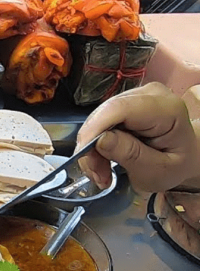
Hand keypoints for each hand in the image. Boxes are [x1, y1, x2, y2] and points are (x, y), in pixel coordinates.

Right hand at [76, 82, 199, 192]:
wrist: (185, 156)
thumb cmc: (176, 165)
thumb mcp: (158, 171)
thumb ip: (132, 155)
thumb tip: (100, 140)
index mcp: (166, 109)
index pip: (119, 109)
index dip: (95, 129)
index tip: (84, 156)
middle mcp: (148, 95)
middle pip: (103, 115)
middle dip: (91, 147)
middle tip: (97, 175)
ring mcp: (134, 97)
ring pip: (96, 120)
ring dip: (91, 150)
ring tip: (102, 173)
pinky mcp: (123, 104)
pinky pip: (98, 123)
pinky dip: (95, 145)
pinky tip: (103, 161)